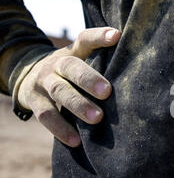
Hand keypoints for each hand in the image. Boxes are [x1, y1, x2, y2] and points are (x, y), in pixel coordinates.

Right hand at [17, 27, 120, 146]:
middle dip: (88, 79)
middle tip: (107, 92)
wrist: (28, 77)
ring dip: (78, 105)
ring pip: (59, 91)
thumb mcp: (82, 62)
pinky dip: (61, 129)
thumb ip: (103, 64)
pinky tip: (77, 141)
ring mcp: (42, 82)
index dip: (99, 36)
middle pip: (71, 67)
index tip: (116, 36)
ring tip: (97, 119)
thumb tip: (141, 73)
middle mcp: (56, 64)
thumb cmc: (71, 73)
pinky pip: (46, 116)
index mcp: (73, 52)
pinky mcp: (34, 101)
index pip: (85, 39)